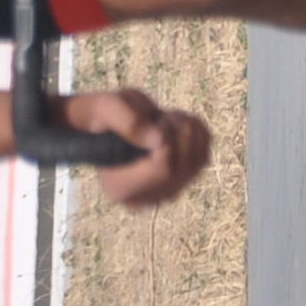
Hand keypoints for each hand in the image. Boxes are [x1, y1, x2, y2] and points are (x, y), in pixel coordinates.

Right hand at [60, 88, 212, 207]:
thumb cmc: (101, 115)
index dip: (167, 138)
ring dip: (189, 129)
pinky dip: (198, 133)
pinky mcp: (180, 181)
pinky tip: (177, 124)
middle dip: (179, 131)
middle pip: (182, 167)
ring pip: (198, 160)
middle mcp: (143, 199)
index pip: (162, 169)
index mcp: (119, 188)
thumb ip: (129, 121)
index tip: (157, 119)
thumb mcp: (106, 107)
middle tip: (161, 115)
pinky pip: (203, 156)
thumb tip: (160, 140)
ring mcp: (164, 193)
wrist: (105, 125)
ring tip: (167, 118)